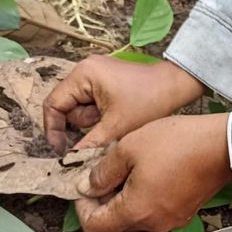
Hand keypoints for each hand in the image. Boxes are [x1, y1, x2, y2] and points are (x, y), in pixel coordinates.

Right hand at [43, 55, 205, 152]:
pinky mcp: (107, 83)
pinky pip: (94, 106)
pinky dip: (103, 118)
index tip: (61, 149)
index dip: (53, 129)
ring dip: (95, 123)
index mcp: (83, 74)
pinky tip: (120, 120)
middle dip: (84, 125)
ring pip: (82, 109)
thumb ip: (90, 144)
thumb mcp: (117, 127)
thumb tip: (71, 160)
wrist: (177, 87)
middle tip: (101, 135)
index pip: (53, 103)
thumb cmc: (150, 101)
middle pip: (67, 107)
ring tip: (117, 124)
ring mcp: (96, 75)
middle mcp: (85, 70)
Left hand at [75, 113, 231, 231]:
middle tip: (104, 170)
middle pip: (116, 222)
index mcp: (136, 211)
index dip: (82, 209)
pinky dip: (144, 194)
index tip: (83, 187)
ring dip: (125, 195)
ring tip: (129, 164)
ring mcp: (171, 219)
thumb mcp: (128, 148)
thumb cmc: (178, 143)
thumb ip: (101, 172)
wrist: (223, 146)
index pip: (95, 227)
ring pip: (136, 214)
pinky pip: (154, 209)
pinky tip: (149, 169)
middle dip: (104, 198)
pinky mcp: (184, 211)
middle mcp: (154, 223)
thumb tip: (86, 187)